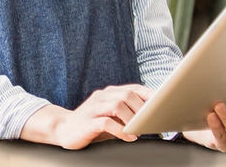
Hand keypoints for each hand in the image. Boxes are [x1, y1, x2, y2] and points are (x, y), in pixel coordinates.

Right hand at [21, 84, 152, 149]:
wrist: (64, 128)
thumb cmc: (92, 123)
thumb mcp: (111, 115)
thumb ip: (126, 112)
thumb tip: (151, 116)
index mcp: (108, 93)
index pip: (133, 88)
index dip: (149, 96)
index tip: (162, 106)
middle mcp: (101, 97)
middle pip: (126, 95)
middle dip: (141, 109)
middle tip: (148, 123)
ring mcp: (93, 108)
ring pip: (117, 105)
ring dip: (131, 119)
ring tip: (138, 131)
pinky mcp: (88, 121)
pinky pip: (107, 122)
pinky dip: (120, 130)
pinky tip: (127, 137)